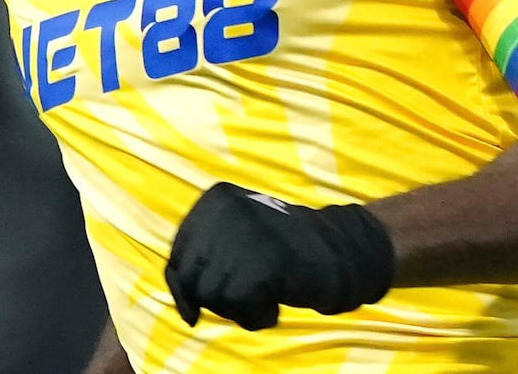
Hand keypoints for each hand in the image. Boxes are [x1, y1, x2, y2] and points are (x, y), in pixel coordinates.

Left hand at [164, 182, 394, 330]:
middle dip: (217, 299)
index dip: (187, 288)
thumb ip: (204, 258)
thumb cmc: (284, 251)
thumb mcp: (236, 238)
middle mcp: (224, 210)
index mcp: (214, 200)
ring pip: (213, 297)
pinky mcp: (262, 262)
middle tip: (251, 294)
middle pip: (193, 280)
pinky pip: (239, 308)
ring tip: (268, 294)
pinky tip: (276, 304)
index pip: (178, 255)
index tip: (203, 305)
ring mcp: (243, 234)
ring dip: (239, 310)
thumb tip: (180, 300)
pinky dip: (257, 316)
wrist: (339, 250)